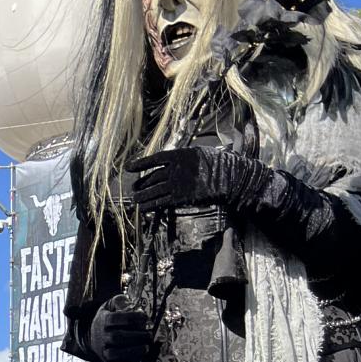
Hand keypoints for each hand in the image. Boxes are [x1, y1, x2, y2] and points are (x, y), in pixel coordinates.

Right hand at [89, 295, 153, 361]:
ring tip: (146, 348)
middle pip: (117, 337)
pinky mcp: (106, 361)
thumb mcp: (110, 305)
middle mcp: (101, 336)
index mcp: (103, 320)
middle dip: (136, 336)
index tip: (145, 317)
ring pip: (115, 353)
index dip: (132, 317)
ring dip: (133, 351)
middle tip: (149, 334)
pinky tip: (139, 356)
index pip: (116, 318)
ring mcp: (103, 350)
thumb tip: (130, 306)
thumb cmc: (108, 318)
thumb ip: (120, 302)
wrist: (93, 335)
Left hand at [126, 147, 266, 215]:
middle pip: (153, 176)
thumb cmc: (220, 165)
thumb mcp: (202, 153)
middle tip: (133, 189)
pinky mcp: (182, 197)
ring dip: (142, 196)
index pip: (156, 158)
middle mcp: (177, 168)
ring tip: (134, 200)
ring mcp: (179, 183)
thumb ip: (186, 158)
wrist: (232, 179)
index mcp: (182, 154)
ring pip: (153, 190)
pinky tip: (143, 208)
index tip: (128, 167)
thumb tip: (174, 161)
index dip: (140, 163)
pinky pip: (161, 202)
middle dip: (141, 184)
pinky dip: (150, 205)